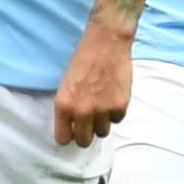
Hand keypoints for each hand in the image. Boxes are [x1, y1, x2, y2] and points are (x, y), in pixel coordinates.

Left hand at [53, 25, 132, 145]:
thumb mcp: (65, 84)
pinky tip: (113, 98)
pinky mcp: (120, 105)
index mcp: (64, 106)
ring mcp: (103, 110)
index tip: (72, 130)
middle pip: (84, 141)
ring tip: (102, 107)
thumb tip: (73, 124)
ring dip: (102, 123)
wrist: (107, 42)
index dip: (68, 135)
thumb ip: (68, 107)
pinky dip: (115, 112)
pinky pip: (117, 120)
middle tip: (88, 123)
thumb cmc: (83, 59)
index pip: (63, 138)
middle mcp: (82, 111)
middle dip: (85, 134)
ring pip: (102, 132)